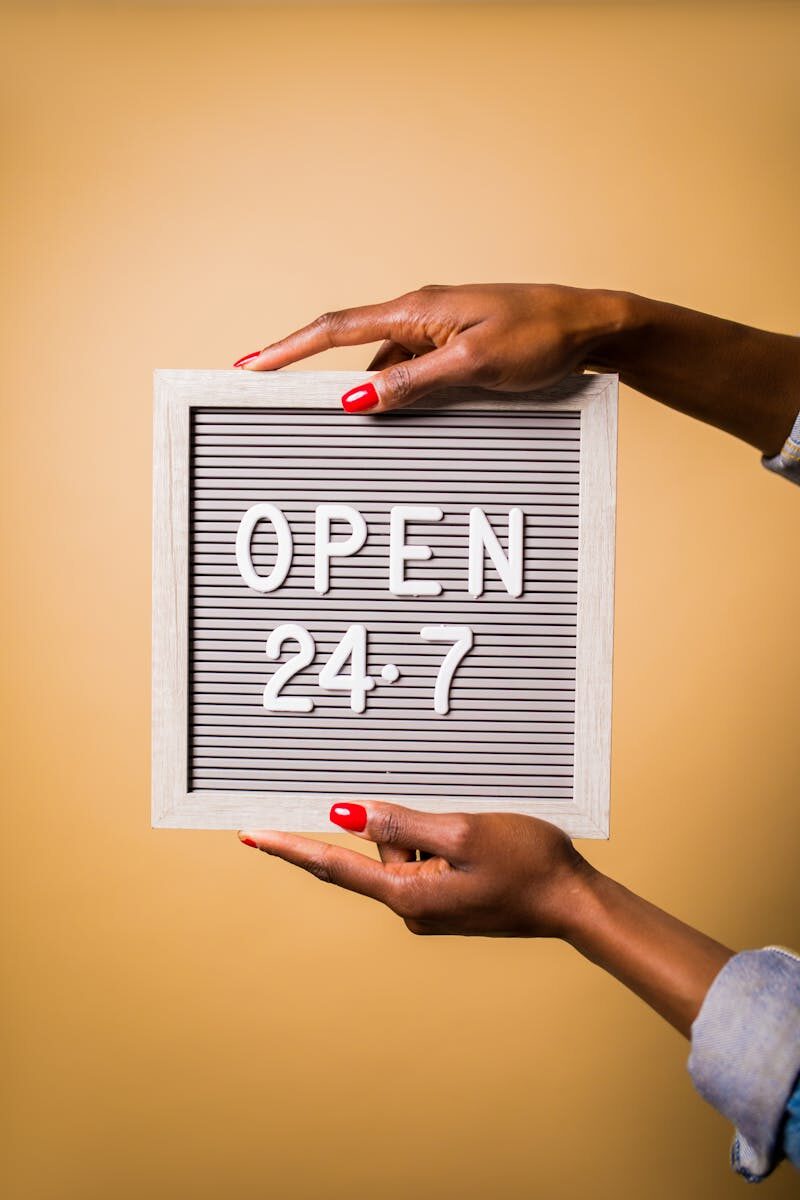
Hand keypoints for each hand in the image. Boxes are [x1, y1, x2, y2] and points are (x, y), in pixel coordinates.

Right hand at [234, 283, 627, 411]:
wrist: (589, 324)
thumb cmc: (539, 335)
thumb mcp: (472, 365)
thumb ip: (411, 383)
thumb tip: (355, 398)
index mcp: (416, 310)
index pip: (334, 329)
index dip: (286, 349)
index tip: (249, 367)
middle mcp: (420, 316)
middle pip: (352, 350)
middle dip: (315, 376)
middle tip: (282, 405)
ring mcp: (438, 330)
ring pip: (385, 367)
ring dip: (370, 395)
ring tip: (354, 430)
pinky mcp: (456, 346)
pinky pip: (412, 372)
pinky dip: (400, 395)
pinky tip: (405, 420)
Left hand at [239, 801, 587, 937]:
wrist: (573, 902)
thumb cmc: (526, 863)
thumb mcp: (461, 832)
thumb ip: (401, 823)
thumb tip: (346, 817)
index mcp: (407, 895)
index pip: (334, 866)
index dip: (289, 847)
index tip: (252, 836)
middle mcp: (410, 908)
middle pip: (379, 851)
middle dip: (405, 827)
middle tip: (459, 827)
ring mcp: (429, 907)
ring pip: (405, 852)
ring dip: (430, 833)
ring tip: (482, 835)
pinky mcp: (447, 901)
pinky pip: (426, 861)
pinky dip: (442, 844)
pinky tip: (480, 843)